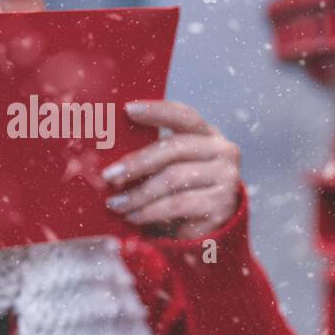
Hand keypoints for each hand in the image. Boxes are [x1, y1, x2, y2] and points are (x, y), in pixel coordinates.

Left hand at [100, 99, 240, 239]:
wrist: (213, 226)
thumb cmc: (183, 190)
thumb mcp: (172, 166)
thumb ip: (154, 154)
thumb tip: (112, 156)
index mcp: (208, 134)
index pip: (183, 115)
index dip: (157, 111)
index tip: (128, 109)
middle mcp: (222, 151)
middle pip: (174, 148)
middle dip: (136, 163)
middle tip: (109, 175)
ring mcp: (225, 177)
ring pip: (173, 179)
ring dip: (138, 194)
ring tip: (116, 204)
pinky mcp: (220, 205)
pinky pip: (177, 205)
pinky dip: (150, 212)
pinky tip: (134, 217)